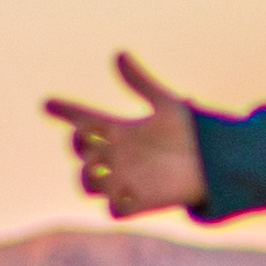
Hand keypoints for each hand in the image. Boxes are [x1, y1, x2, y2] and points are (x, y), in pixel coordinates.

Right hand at [48, 54, 210, 216]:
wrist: (215, 163)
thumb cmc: (190, 132)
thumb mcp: (166, 105)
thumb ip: (141, 83)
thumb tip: (119, 54)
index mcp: (118, 129)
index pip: (81, 118)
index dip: (64, 111)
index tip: (49, 104)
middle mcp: (115, 154)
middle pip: (80, 154)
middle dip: (81, 147)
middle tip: (93, 139)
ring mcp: (124, 179)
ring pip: (88, 183)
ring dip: (90, 178)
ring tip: (103, 169)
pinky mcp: (139, 202)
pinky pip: (116, 211)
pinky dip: (116, 205)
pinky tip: (126, 195)